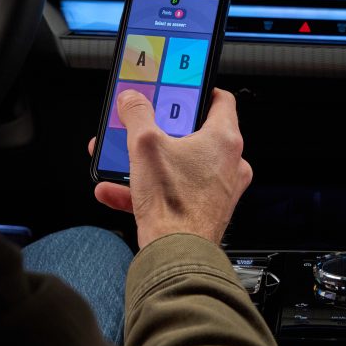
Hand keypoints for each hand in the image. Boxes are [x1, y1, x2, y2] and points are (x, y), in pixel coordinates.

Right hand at [88, 88, 252, 249]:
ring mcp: (219, 189)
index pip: (220, 99)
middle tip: (143, 125)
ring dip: (148, 161)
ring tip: (121, 160)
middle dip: (161, 130)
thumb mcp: (145, 146)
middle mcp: (229, 163)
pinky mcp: (205, 210)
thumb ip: (137, 115)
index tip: (178, 89)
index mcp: (225, 139)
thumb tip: (132, 99)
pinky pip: (174, 191)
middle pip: (195, 132)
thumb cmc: (174, 205)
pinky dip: (148, 188)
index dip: (197, 90)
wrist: (176, 255)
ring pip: (180, 164)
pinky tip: (116, 190)